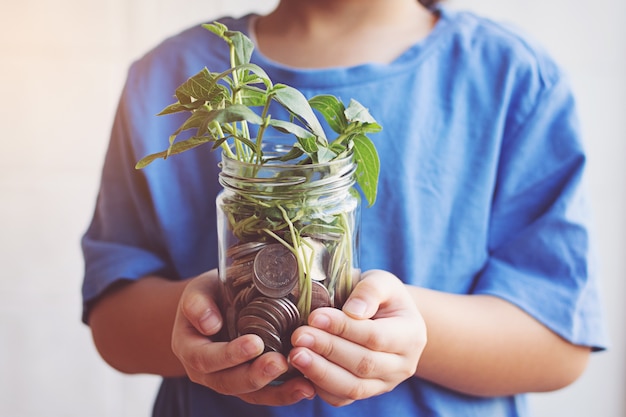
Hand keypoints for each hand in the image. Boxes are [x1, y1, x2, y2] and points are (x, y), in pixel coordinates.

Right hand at [171, 269, 315, 405]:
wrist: (215, 305)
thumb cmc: (208, 295)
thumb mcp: (198, 291)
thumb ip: (198, 303)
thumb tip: (209, 323)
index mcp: (190, 349)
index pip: (206, 358)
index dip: (230, 354)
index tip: (255, 343)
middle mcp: (206, 372)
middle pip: (229, 382)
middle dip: (256, 375)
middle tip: (280, 363)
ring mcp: (228, 380)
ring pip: (250, 394)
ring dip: (277, 392)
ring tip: (302, 385)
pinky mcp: (249, 384)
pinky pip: (265, 394)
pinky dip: (285, 393)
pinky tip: (307, 388)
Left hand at [288, 269, 426, 405]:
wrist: (385, 317)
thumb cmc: (380, 297)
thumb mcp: (382, 282)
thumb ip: (370, 290)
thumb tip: (353, 310)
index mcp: (410, 335)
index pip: (375, 336)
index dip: (344, 328)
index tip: (315, 316)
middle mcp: (401, 365)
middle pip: (363, 364)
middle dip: (327, 350)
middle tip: (298, 336)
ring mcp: (384, 384)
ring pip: (352, 387)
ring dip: (320, 372)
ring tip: (295, 355)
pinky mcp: (364, 393)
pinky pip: (341, 398)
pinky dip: (319, 387)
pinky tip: (301, 370)